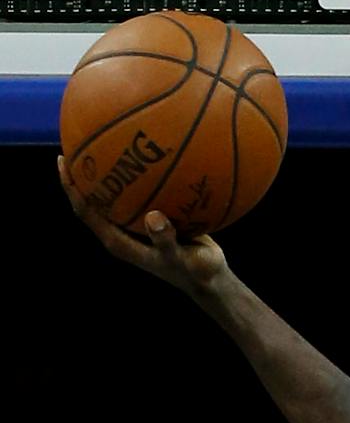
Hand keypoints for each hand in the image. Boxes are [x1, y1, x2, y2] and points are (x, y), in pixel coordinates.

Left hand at [61, 155, 231, 296]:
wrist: (212, 279)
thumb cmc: (196, 272)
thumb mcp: (182, 260)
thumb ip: (165, 241)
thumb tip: (154, 216)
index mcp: (119, 242)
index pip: (86, 212)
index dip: (71, 188)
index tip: (64, 161)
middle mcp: (123, 233)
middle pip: (93, 200)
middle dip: (82, 175)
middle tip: (78, 144)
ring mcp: (137, 227)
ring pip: (116, 197)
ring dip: (110, 174)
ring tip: (108, 144)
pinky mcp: (154, 222)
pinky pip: (143, 195)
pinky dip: (142, 177)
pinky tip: (153, 157)